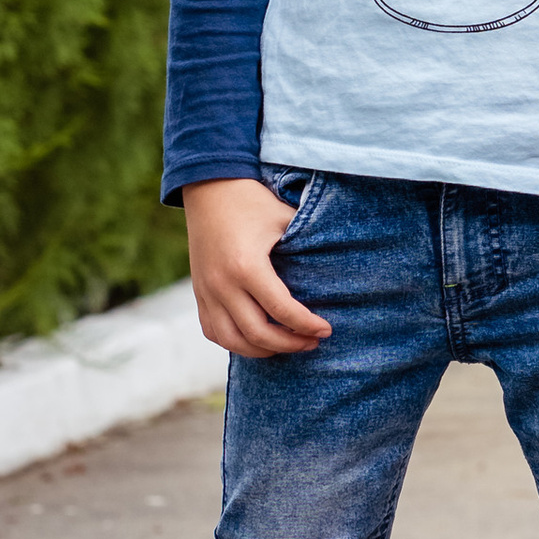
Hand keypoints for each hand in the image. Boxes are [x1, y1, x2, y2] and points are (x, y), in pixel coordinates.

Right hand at [183, 176, 331, 359]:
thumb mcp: (285, 218)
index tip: (326, 330)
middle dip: (290, 344)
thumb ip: (308, 245)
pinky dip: (235, 342)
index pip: (282, 310)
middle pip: (257, 334)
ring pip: (232, 341)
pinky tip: (257, 338)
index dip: (307, 325)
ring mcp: (206, 291)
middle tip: (312, 342)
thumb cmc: (253, 202)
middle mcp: (222, 284)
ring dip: (262, 350)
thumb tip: (339, 269)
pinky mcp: (199, 292)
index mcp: (247, 266)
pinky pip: (213, 331)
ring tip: (286, 344)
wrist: (210, 188)